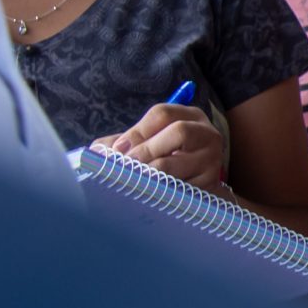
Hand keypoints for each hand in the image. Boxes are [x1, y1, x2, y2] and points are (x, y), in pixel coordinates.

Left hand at [102, 102, 226, 192]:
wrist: (195, 180)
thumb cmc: (165, 156)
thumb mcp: (147, 142)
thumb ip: (121, 142)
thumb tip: (95, 152)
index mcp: (189, 116)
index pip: (163, 114)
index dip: (137, 131)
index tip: (118, 149)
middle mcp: (207, 133)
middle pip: (179, 131)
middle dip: (146, 150)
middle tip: (127, 165)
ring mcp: (212, 158)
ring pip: (176, 164)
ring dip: (149, 174)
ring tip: (134, 181)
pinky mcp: (211, 182)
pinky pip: (180, 188)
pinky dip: (160, 192)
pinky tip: (150, 193)